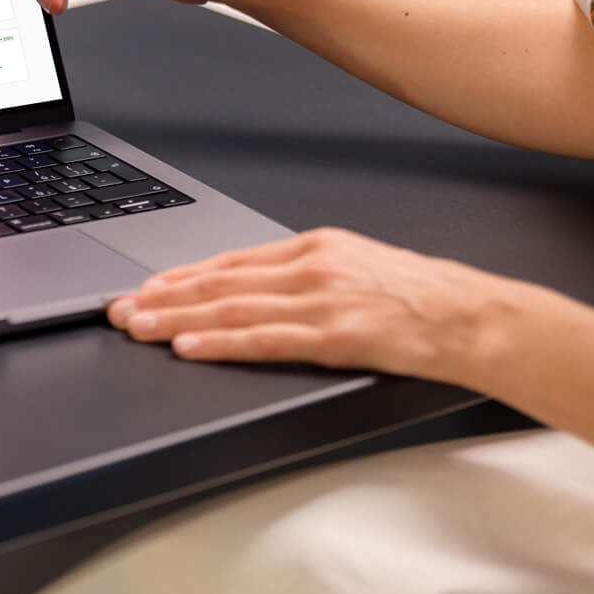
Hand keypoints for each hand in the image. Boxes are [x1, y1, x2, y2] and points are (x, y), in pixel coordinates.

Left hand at [106, 227, 516, 384]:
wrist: (474, 317)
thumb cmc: (422, 298)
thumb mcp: (358, 267)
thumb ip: (307, 275)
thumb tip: (255, 290)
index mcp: (315, 246)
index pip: (231, 260)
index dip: (180, 275)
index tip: (144, 286)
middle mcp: (312, 267)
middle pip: (219, 282)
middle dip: (161, 296)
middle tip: (119, 308)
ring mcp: (323, 300)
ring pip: (231, 309)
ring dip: (175, 320)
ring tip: (137, 328)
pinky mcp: (338, 336)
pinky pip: (265, 341)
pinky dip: (220, 344)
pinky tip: (189, 348)